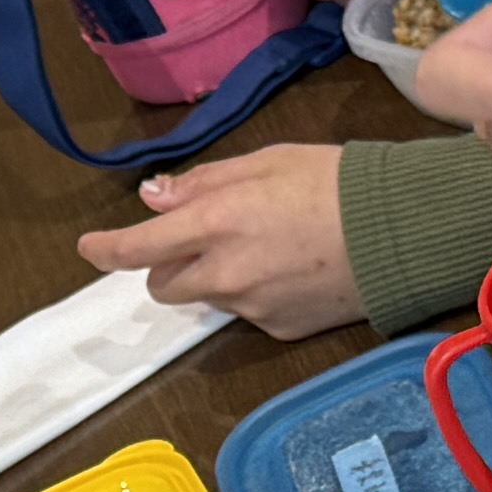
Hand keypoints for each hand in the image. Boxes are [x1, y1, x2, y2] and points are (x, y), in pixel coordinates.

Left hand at [79, 145, 360, 333]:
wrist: (402, 232)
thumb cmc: (336, 182)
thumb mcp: (267, 161)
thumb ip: (204, 183)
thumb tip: (153, 197)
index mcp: (216, 224)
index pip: (138, 248)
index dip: (106, 250)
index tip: (89, 248)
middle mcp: (225, 273)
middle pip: (163, 285)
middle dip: (169, 264)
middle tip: (202, 237)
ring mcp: (252, 307)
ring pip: (207, 299)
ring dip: (213, 278)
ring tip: (262, 249)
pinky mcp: (280, 329)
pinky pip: (248, 314)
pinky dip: (255, 294)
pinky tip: (292, 270)